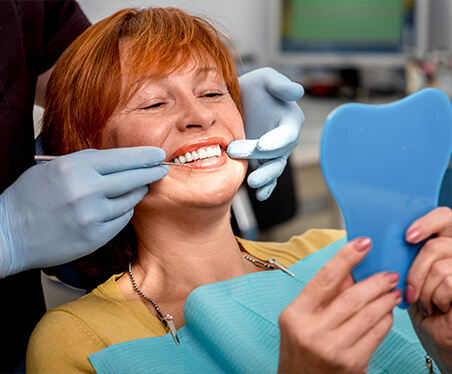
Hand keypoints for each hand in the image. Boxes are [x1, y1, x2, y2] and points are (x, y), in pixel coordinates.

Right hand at [0, 147, 167, 277]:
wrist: (8, 233)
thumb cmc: (30, 197)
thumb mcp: (55, 168)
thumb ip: (88, 163)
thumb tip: (120, 162)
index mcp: (74, 168)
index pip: (121, 158)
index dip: (143, 156)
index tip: (158, 154)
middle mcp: (85, 191)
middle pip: (132, 178)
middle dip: (151, 172)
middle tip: (162, 169)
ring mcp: (91, 216)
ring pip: (130, 200)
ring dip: (137, 192)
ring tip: (140, 186)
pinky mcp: (94, 237)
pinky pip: (121, 220)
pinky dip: (124, 211)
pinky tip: (121, 207)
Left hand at [227, 67, 304, 200]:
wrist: (236, 102)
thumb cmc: (253, 88)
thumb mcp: (265, 79)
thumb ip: (280, 84)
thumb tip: (297, 91)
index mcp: (290, 120)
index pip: (287, 134)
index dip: (276, 141)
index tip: (262, 145)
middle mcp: (284, 140)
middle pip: (277, 154)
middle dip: (260, 157)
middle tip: (235, 152)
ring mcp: (273, 154)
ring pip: (274, 169)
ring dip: (265, 178)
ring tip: (252, 183)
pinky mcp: (262, 163)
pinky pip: (267, 178)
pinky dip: (266, 188)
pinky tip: (259, 195)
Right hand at [278, 237, 400, 373]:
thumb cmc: (299, 350)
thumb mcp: (300, 319)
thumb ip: (323, 295)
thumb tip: (350, 271)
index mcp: (295, 315)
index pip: (324, 279)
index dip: (346, 258)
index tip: (362, 243)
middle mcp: (312, 331)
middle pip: (351, 297)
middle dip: (375, 282)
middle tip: (388, 274)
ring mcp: (332, 349)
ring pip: (368, 315)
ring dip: (385, 300)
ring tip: (392, 291)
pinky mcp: (351, 364)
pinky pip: (376, 335)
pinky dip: (385, 320)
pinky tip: (387, 313)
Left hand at [404, 207, 451, 371]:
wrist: (439, 336)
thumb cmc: (423, 304)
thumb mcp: (409, 272)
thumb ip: (401, 251)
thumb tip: (372, 239)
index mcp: (444, 240)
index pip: (444, 216)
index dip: (427, 222)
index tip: (408, 237)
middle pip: (437, 244)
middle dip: (417, 269)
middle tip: (410, 288)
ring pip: (440, 266)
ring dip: (425, 289)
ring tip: (425, 301)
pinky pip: (449, 281)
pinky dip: (437, 297)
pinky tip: (438, 306)